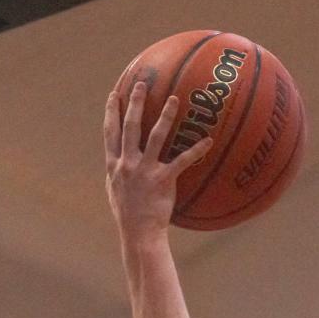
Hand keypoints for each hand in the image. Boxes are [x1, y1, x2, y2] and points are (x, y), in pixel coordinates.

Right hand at [103, 80, 212, 239]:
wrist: (139, 234)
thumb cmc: (128, 216)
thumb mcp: (114, 192)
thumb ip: (116, 174)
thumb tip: (117, 163)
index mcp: (114, 165)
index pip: (110, 132)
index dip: (111, 112)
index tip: (115, 95)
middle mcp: (127, 163)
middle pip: (130, 126)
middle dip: (136, 103)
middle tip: (143, 83)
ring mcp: (144, 171)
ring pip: (155, 136)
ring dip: (165, 116)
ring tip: (175, 99)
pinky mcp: (162, 180)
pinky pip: (182, 161)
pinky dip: (196, 150)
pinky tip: (208, 141)